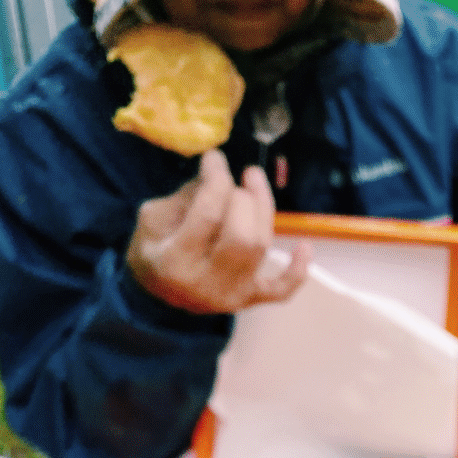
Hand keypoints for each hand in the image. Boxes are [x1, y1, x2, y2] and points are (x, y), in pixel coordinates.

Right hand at [126, 149, 309, 314]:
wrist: (159, 298)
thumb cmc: (154, 251)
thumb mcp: (152, 219)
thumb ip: (184, 197)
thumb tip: (219, 174)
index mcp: (174, 261)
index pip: (207, 215)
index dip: (217, 179)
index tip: (216, 157)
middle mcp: (206, 283)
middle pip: (242, 235)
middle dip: (242, 198)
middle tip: (234, 180)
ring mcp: (232, 295)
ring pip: (261, 249)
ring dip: (263, 211)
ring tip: (253, 183)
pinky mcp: (249, 300)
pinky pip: (281, 290)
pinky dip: (297, 270)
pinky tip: (304, 246)